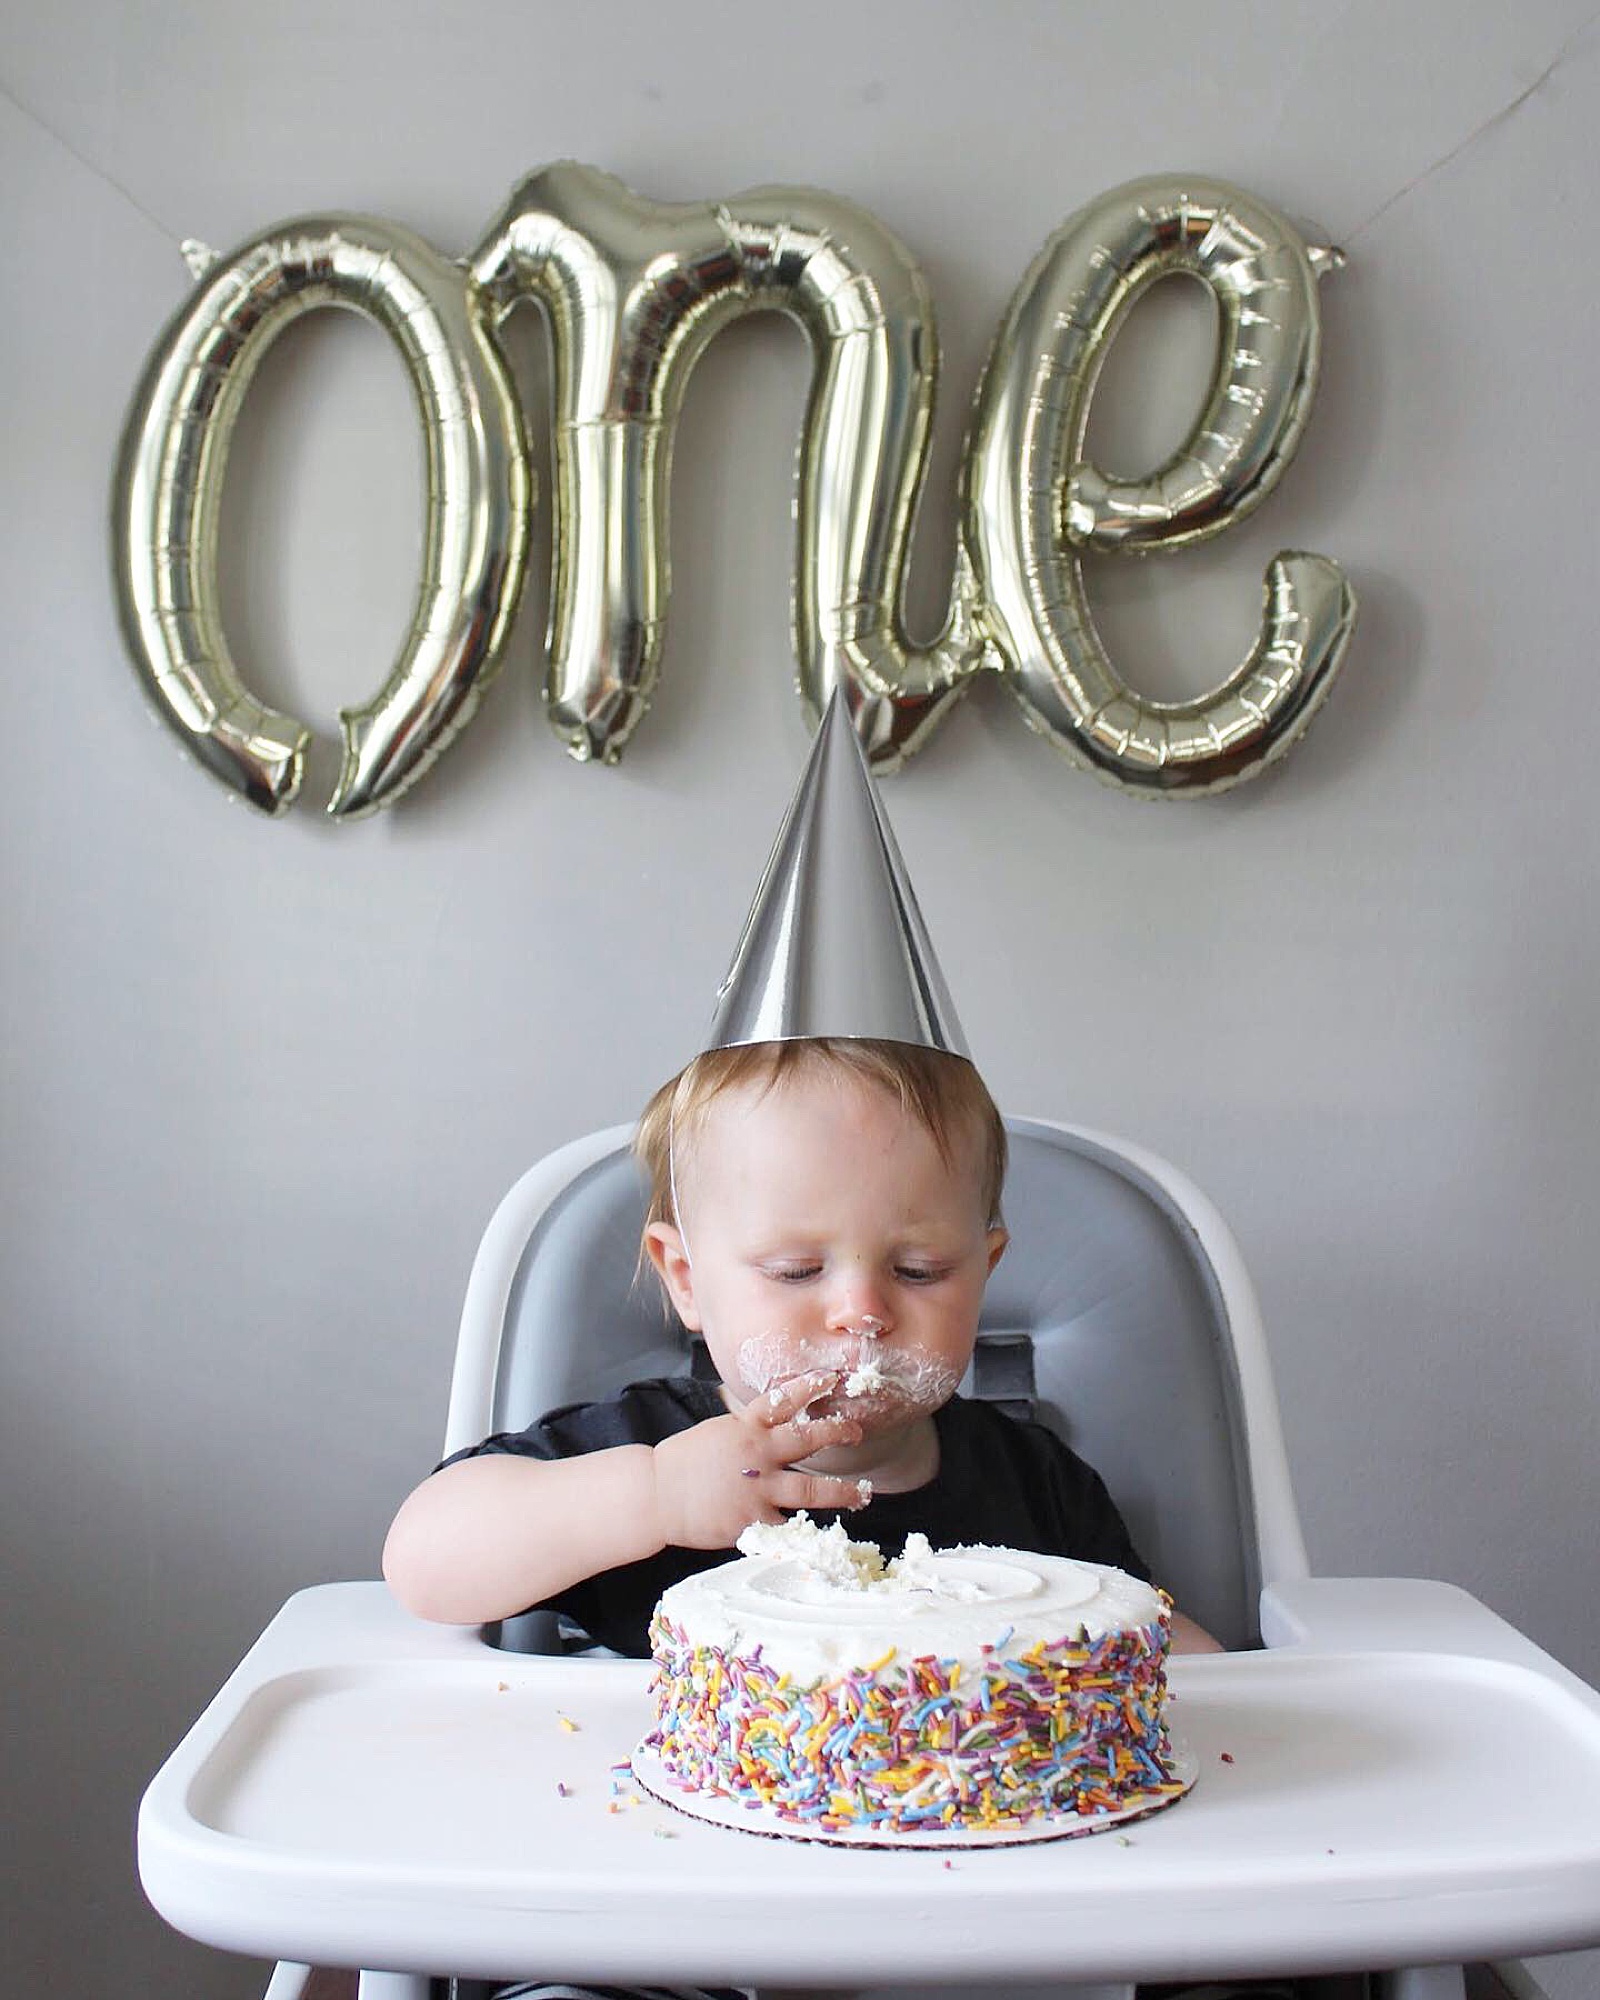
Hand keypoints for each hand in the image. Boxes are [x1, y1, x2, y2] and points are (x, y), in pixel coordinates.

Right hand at [650, 1370, 868, 1550]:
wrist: (657, 1495)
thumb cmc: (684, 1462)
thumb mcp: (717, 1431)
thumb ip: (747, 1428)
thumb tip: (768, 1417)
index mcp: (745, 1427)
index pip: (782, 1399)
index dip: (809, 1387)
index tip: (832, 1379)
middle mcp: (756, 1454)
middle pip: (807, 1438)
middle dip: (836, 1432)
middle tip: (856, 1431)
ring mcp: (756, 1488)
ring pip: (808, 1489)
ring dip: (840, 1492)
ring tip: (862, 1494)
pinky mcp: (751, 1520)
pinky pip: (785, 1526)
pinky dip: (802, 1531)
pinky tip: (822, 1537)